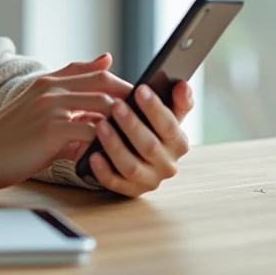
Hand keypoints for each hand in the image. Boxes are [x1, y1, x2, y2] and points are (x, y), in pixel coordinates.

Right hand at [0, 54, 130, 189]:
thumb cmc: (12, 136)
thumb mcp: (38, 110)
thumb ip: (67, 100)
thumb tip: (97, 104)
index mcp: (49, 81)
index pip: (95, 71)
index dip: (120, 83)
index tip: (139, 97)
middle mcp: (51, 87)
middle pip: (104, 82)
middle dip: (131, 97)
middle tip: (149, 115)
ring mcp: (52, 106)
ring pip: (104, 105)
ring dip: (125, 120)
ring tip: (141, 134)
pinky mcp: (52, 129)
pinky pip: (92, 132)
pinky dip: (109, 141)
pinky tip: (119, 151)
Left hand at [87, 80, 193, 196]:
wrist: (133, 154)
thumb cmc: (149, 127)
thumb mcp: (164, 113)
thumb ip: (176, 100)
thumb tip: (182, 85)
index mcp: (178, 142)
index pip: (171, 126)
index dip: (156, 108)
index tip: (141, 89)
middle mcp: (167, 164)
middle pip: (150, 146)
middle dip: (132, 124)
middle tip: (116, 105)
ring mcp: (149, 179)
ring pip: (132, 166)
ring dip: (115, 145)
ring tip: (100, 125)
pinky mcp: (131, 190)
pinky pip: (116, 183)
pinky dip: (104, 170)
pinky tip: (92, 155)